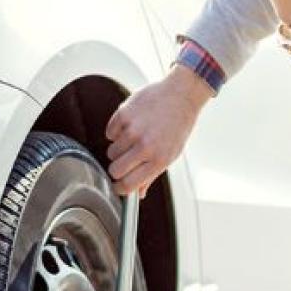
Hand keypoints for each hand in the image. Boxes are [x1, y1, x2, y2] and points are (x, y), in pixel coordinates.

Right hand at [105, 64, 213, 196]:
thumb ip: (152, 175)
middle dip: (117, 169)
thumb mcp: (171, 154)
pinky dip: (117, 132)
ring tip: (134, 139)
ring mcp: (133, 130)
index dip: (120, 188)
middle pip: (115, 170)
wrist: (181, 96)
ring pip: (111, 152)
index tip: (119, 186)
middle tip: (127, 161)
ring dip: (119, 149)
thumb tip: (138, 194)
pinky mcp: (123, 115)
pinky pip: (109, 133)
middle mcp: (145, 146)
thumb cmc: (178, 126)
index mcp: (159, 160)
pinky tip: (131, 126)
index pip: (128, 184)